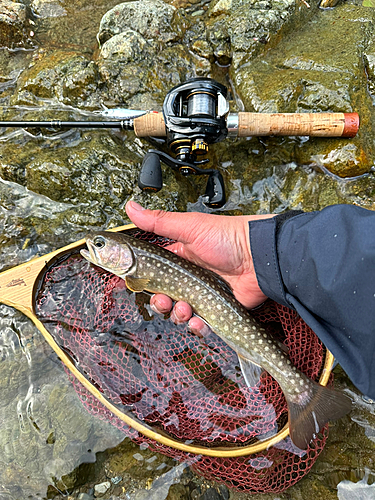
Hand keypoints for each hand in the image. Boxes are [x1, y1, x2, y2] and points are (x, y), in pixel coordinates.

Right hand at [125, 201, 273, 332]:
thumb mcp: (190, 227)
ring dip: (177, 313)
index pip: (152, 271)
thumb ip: (158, 222)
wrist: (261, 257)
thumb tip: (131, 207)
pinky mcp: (216, 309)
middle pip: (163, 296)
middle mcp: (188, 277)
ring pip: (178, 312)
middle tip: (163, 299)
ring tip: (185, 307)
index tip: (127, 283)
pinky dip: (196, 325)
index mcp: (179, 257)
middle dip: (159, 301)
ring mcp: (202, 294)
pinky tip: (198, 319)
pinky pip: (200, 323)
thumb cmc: (229, 237)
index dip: (139, 279)